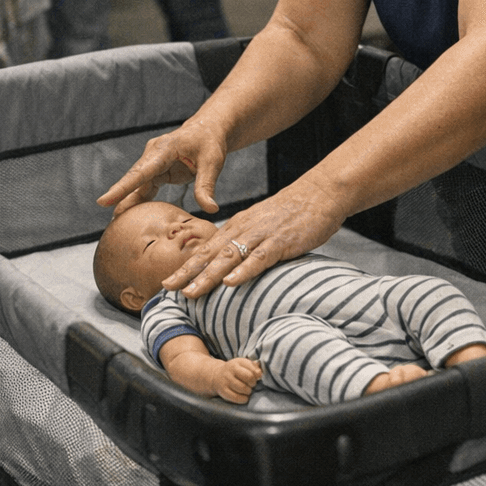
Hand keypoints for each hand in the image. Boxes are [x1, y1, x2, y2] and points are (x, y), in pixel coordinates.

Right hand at [98, 117, 228, 215]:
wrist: (207, 130)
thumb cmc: (209, 142)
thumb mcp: (212, 162)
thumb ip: (207, 186)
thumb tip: (210, 209)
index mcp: (164, 149)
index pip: (140, 172)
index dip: (122, 188)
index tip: (103, 201)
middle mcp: (153, 154)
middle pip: (134, 179)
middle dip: (119, 196)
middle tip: (108, 215)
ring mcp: (154, 162)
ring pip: (137, 185)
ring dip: (128, 201)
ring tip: (117, 220)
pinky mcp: (157, 170)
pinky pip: (145, 187)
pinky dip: (139, 200)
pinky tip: (131, 214)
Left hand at [165, 176, 348, 294]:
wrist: (318, 194)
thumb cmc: (291, 214)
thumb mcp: (261, 227)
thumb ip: (246, 244)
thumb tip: (231, 267)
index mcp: (237, 227)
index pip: (205, 249)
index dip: (185, 266)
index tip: (168, 282)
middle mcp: (243, 229)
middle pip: (209, 253)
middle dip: (187, 272)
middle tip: (166, 287)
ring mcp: (261, 235)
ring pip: (228, 257)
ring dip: (208, 276)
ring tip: (190, 292)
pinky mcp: (280, 241)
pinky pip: (259, 257)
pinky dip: (244, 270)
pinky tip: (231, 283)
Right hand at [213, 357, 263, 404]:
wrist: (216, 375)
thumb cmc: (235, 371)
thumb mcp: (243, 365)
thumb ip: (254, 367)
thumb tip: (260, 373)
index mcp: (237, 362)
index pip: (252, 369)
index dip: (257, 376)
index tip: (256, 378)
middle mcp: (230, 370)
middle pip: (249, 377)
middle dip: (253, 383)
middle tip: (252, 385)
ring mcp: (225, 380)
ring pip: (243, 388)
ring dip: (248, 391)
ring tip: (247, 390)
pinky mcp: (223, 390)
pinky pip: (236, 397)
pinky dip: (243, 399)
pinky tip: (244, 397)